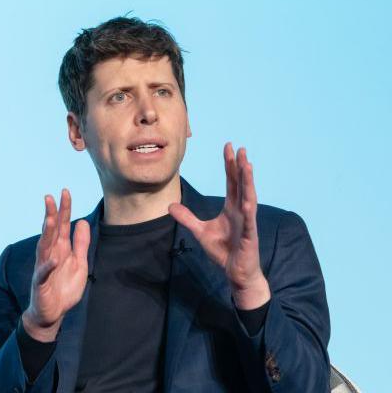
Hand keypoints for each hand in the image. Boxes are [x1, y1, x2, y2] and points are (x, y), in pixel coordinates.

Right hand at [21, 189, 91, 341]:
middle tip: (50, 197)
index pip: (62, 225)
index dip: (64, 209)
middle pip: (51, 231)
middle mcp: (50, 254)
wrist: (53, 313)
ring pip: (44, 247)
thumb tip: (82, 222)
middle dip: (51, 215)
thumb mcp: (79, 264)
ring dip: (47, 233)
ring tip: (50, 219)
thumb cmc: (64, 288)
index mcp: (60, 249)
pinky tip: (53, 259)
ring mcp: (43, 267)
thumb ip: (80, 244)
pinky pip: (44, 272)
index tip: (65, 192)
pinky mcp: (40, 282)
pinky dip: (48, 265)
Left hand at [168, 143, 270, 309]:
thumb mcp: (200, 231)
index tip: (228, 147)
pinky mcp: (249, 235)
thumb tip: (170, 205)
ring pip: (248, 197)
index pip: (231, 182)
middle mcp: (241, 211)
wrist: (236, 272)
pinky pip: (249, 219)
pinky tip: (247, 198)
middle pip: (241, 184)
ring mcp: (247, 222)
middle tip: (239, 148)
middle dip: (240, 166)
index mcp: (231, 208)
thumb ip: (187, 218)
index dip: (230, 165)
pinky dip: (248, 208)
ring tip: (247, 164)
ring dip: (248, 181)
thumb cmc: (224, 251)